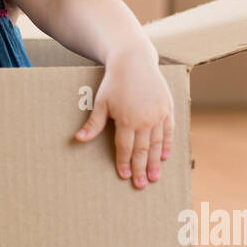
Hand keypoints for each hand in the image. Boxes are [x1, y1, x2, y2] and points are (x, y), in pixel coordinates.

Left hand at [73, 43, 174, 188]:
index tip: (125, 176)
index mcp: (126, 120)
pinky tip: (164, 157)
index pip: (125, 148)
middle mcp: (144, 120)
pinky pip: (168, 131)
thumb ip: (93, 124)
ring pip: (157, 144)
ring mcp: (158, 115)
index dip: (124, 163)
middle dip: (141, 169)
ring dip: (155, 162)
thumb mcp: (101, 103)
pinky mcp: (167, 108)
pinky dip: (167, 145)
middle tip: (141, 185)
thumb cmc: (114, 82)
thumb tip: (78, 139)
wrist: (134, 61)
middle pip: (142, 150)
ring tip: (154, 177)